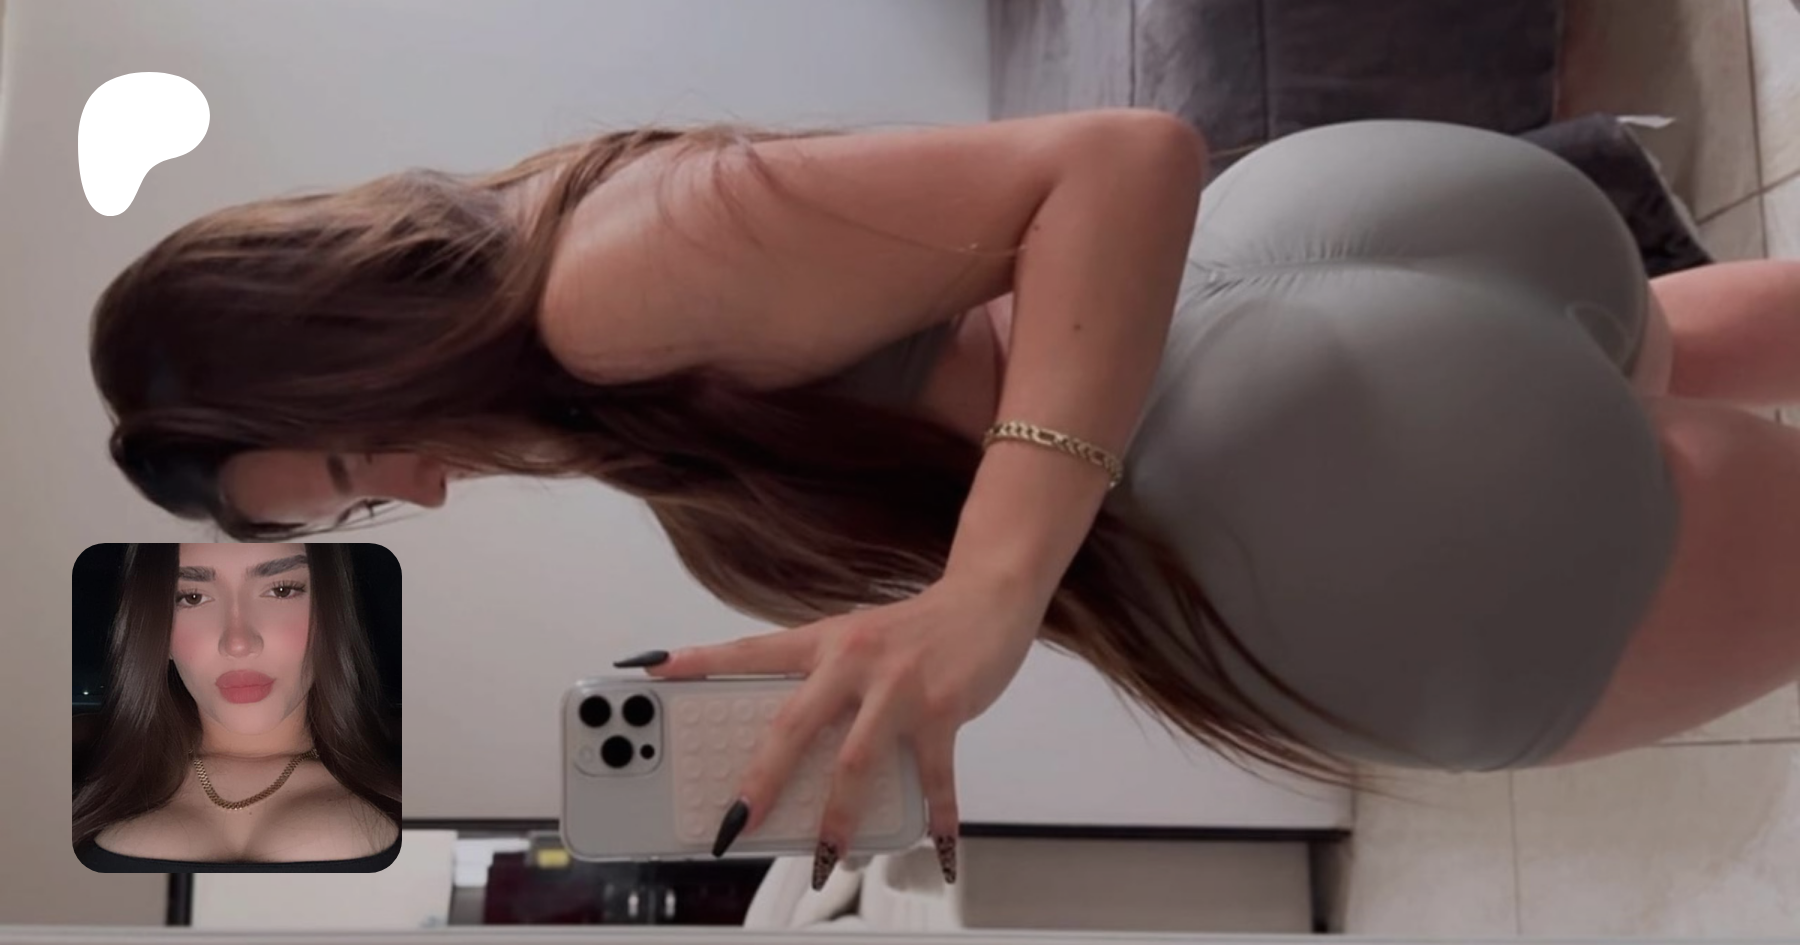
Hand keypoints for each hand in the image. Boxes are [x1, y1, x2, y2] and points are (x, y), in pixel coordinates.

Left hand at [619, 573, 1047, 888]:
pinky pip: (934, 780)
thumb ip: (824, 684)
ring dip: (839, 818)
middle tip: (735, 823)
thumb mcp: (858, 641)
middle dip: (761, 781)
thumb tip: (794, 754)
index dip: (697, 661)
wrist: (987, 597)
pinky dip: (936, 821)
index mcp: (825, 641)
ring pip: (855, 763)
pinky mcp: (944, 710)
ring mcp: (899, 687)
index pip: (750, 651)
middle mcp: (855, 660)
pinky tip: (937, 852)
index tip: (649, 673)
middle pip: (794, 725)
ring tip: (826, 857)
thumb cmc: (914, 631)